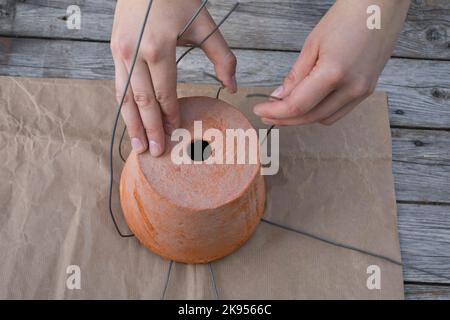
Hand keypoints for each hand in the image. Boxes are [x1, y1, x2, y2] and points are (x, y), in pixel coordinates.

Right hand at [111, 0, 236, 155]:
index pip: (165, 93)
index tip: (175, 135)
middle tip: (154, 153)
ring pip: (124, 97)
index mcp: (159, 48)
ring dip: (131, 124)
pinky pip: (117, 85)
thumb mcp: (204, 25)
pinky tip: (128, 121)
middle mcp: (135, 52)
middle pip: (142, 101)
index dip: (170, 117)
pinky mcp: (113, 49)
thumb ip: (222, 57)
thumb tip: (232, 86)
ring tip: (137, 146)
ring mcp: (120, 51)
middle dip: (150, 129)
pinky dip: (123, 106)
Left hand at [253, 0, 409, 125]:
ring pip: (326, 119)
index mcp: (334, 73)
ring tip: (285, 109)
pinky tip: (309, 104)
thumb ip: (296, 75)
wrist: (381, 6)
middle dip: (286, 119)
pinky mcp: (368, 90)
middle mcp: (352, 88)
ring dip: (304, 118)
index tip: (260, 110)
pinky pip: (340, 112)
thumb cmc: (348, 16)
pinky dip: (321, 112)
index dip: (276, 112)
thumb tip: (280, 96)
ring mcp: (363, 91)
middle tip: (268, 114)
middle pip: (311, 117)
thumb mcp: (313, 43)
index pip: (298, 105)